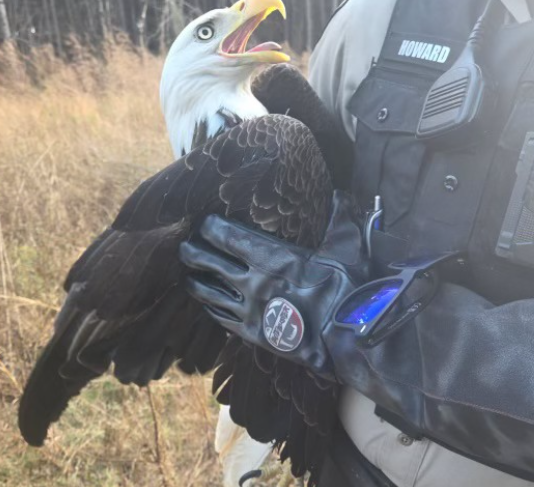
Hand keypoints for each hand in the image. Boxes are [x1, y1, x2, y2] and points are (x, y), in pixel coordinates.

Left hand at [179, 192, 365, 375]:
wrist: (351, 338)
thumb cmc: (348, 289)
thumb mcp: (346, 246)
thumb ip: (339, 217)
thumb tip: (341, 195)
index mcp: (273, 256)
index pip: (229, 237)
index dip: (212, 229)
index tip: (204, 223)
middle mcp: (254, 281)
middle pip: (211, 263)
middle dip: (193, 253)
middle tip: (183, 247)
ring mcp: (251, 309)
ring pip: (211, 293)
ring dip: (197, 282)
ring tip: (187, 277)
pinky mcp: (255, 334)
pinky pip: (224, 319)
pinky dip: (211, 309)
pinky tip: (206, 305)